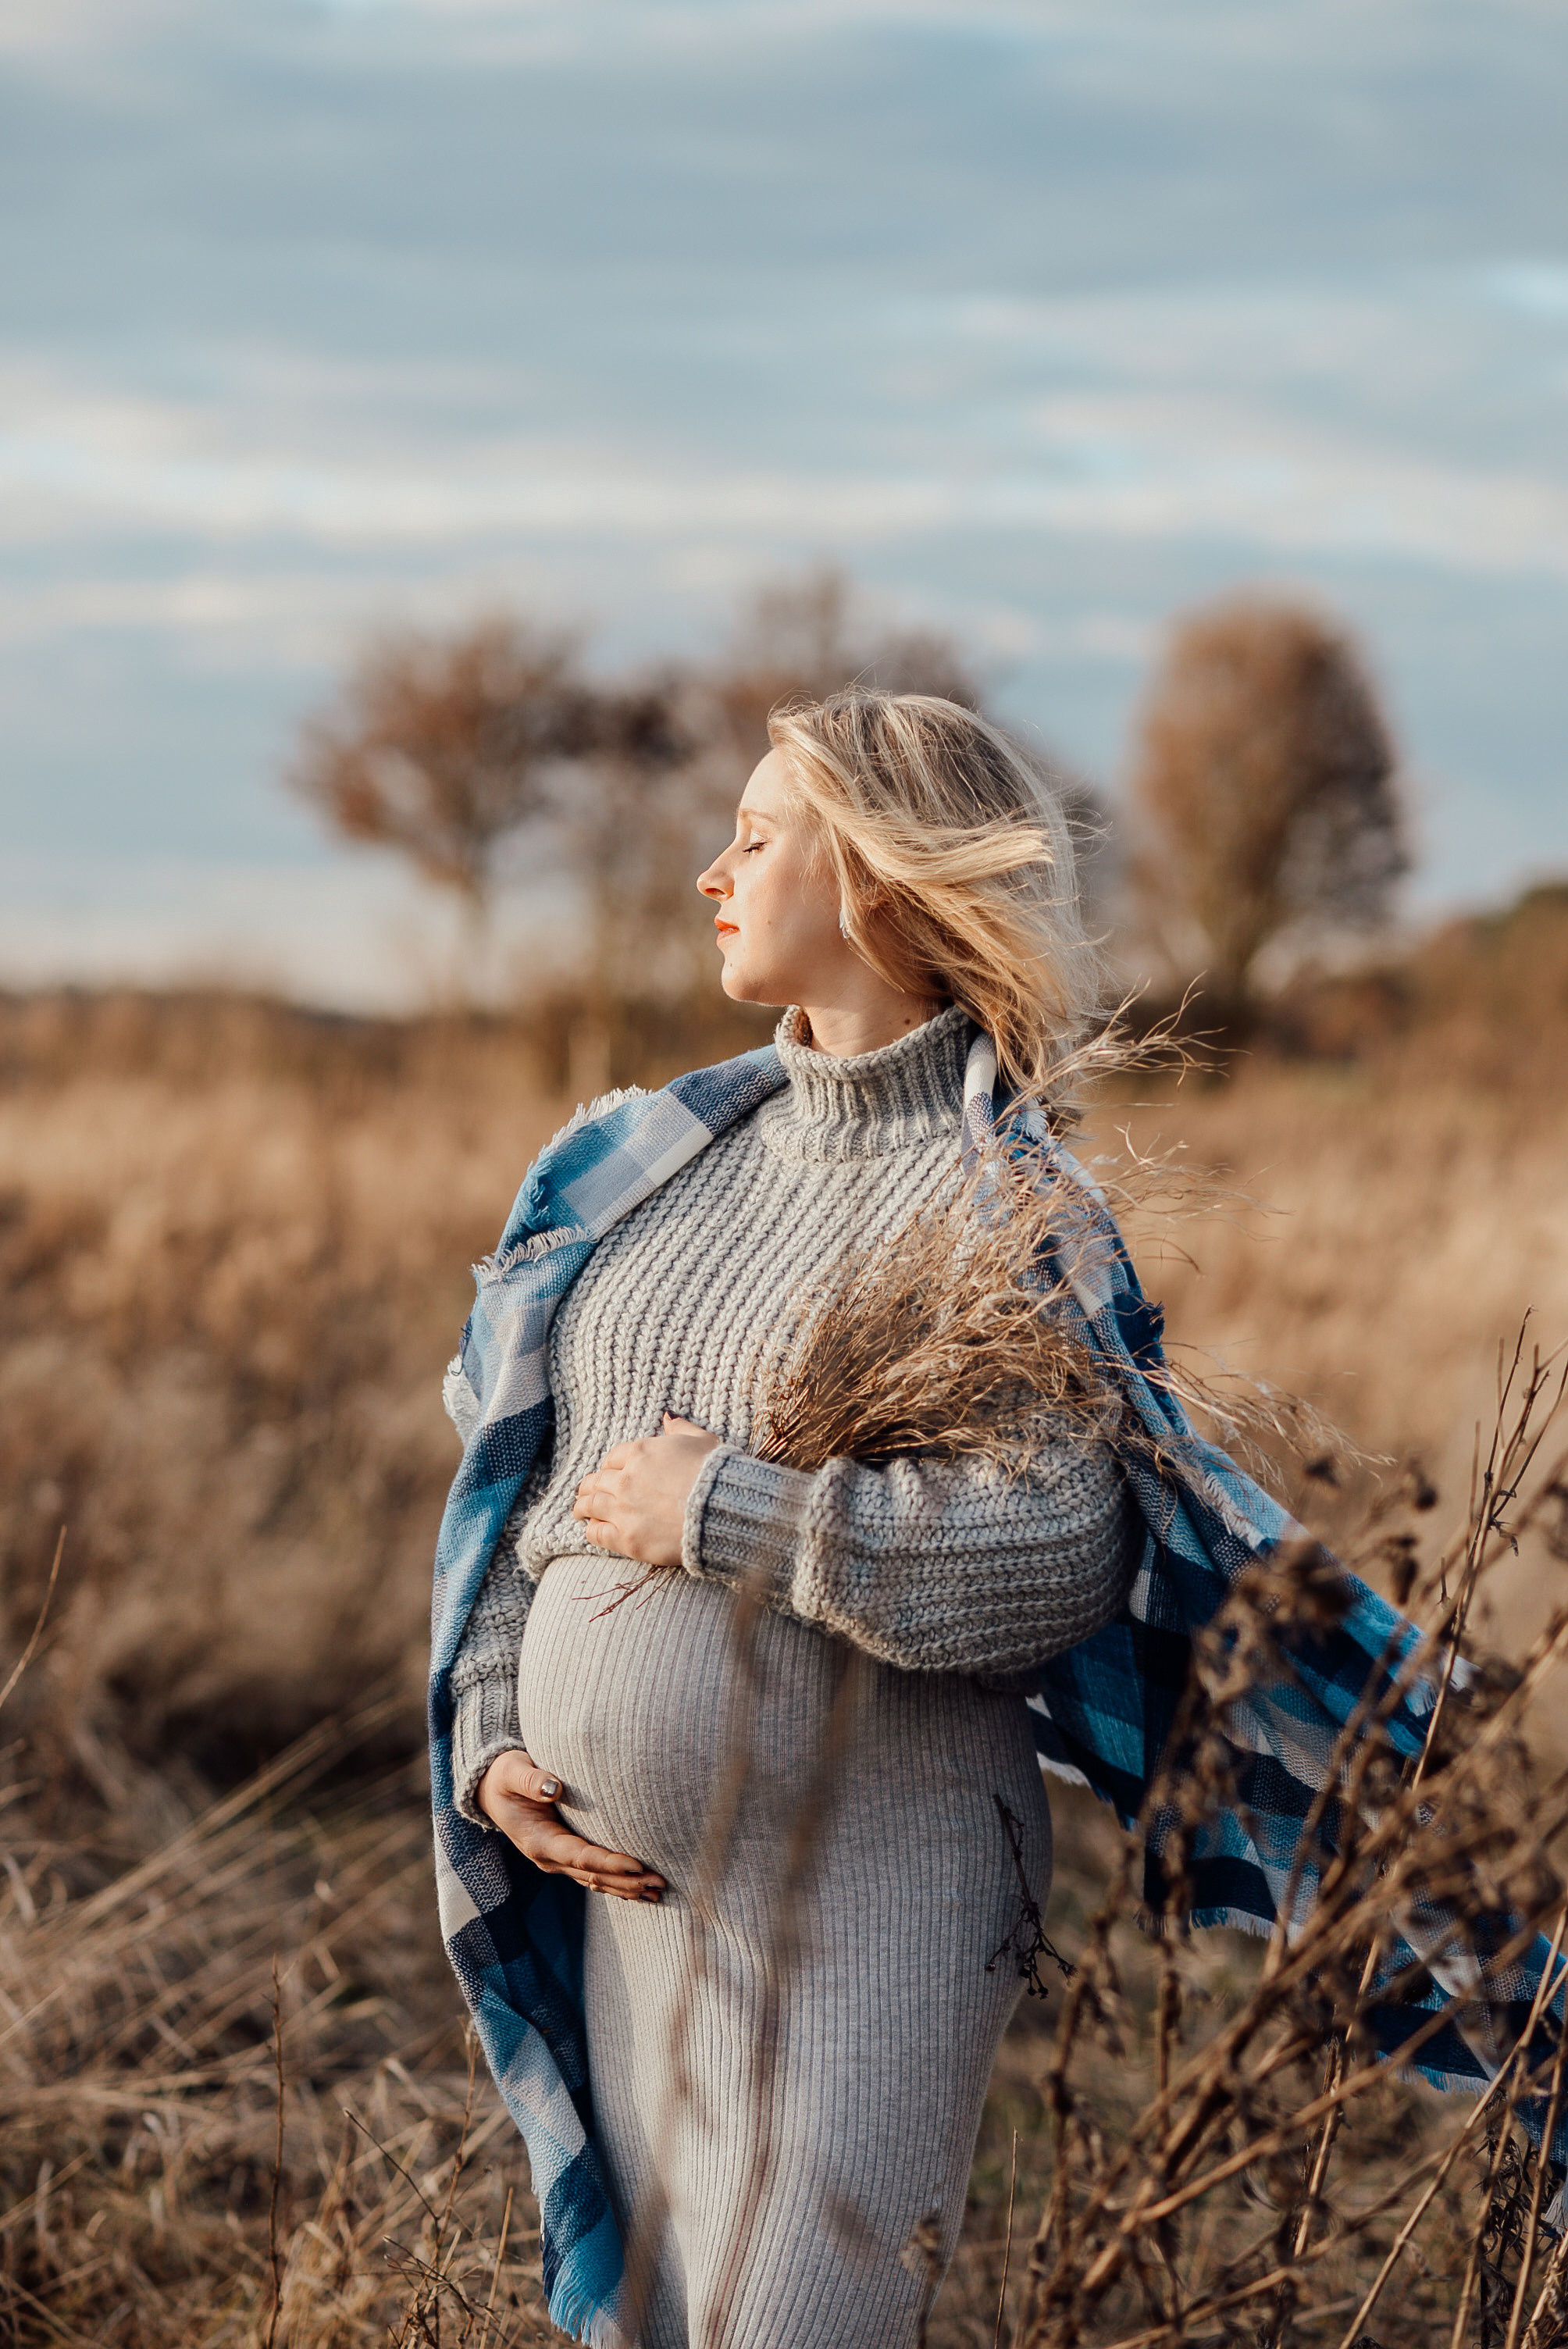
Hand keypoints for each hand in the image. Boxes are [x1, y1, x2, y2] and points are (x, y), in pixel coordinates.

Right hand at [476, 1751, 665, 1901]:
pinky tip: (639, 1889)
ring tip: (659, 1891)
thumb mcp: (513, 1772)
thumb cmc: (505, 1776)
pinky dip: (616, 1883)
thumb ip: (532, 1780)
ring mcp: (557, 1860)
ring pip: (596, 1880)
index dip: (609, 1862)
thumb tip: (554, 1787)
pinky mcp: (565, 1855)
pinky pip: (593, 1874)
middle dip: (627, 1881)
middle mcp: (549, 1858)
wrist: (491, 1790)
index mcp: (539, 1841)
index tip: (637, 1864)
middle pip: (594, 1875)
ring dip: (626, 1887)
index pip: (581, 1856)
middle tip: (661, 1882)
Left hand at [572, 1413, 719, 1566]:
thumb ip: (680, 1428)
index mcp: (641, 1453)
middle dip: (591, 1485)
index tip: (611, 1472)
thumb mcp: (701, 1440)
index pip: (614, 1457)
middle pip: (597, 1481)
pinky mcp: (627, 1538)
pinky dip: (591, 1529)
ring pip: (591, 1505)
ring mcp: (624, 1509)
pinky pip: (597, 1533)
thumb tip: (668, 1416)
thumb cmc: (715, 1473)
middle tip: (586, 1491)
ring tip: (580, 1510)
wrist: (721, 1511)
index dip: (611, 1465)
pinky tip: (591, 1528)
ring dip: (583, 1506)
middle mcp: (626, 1479)